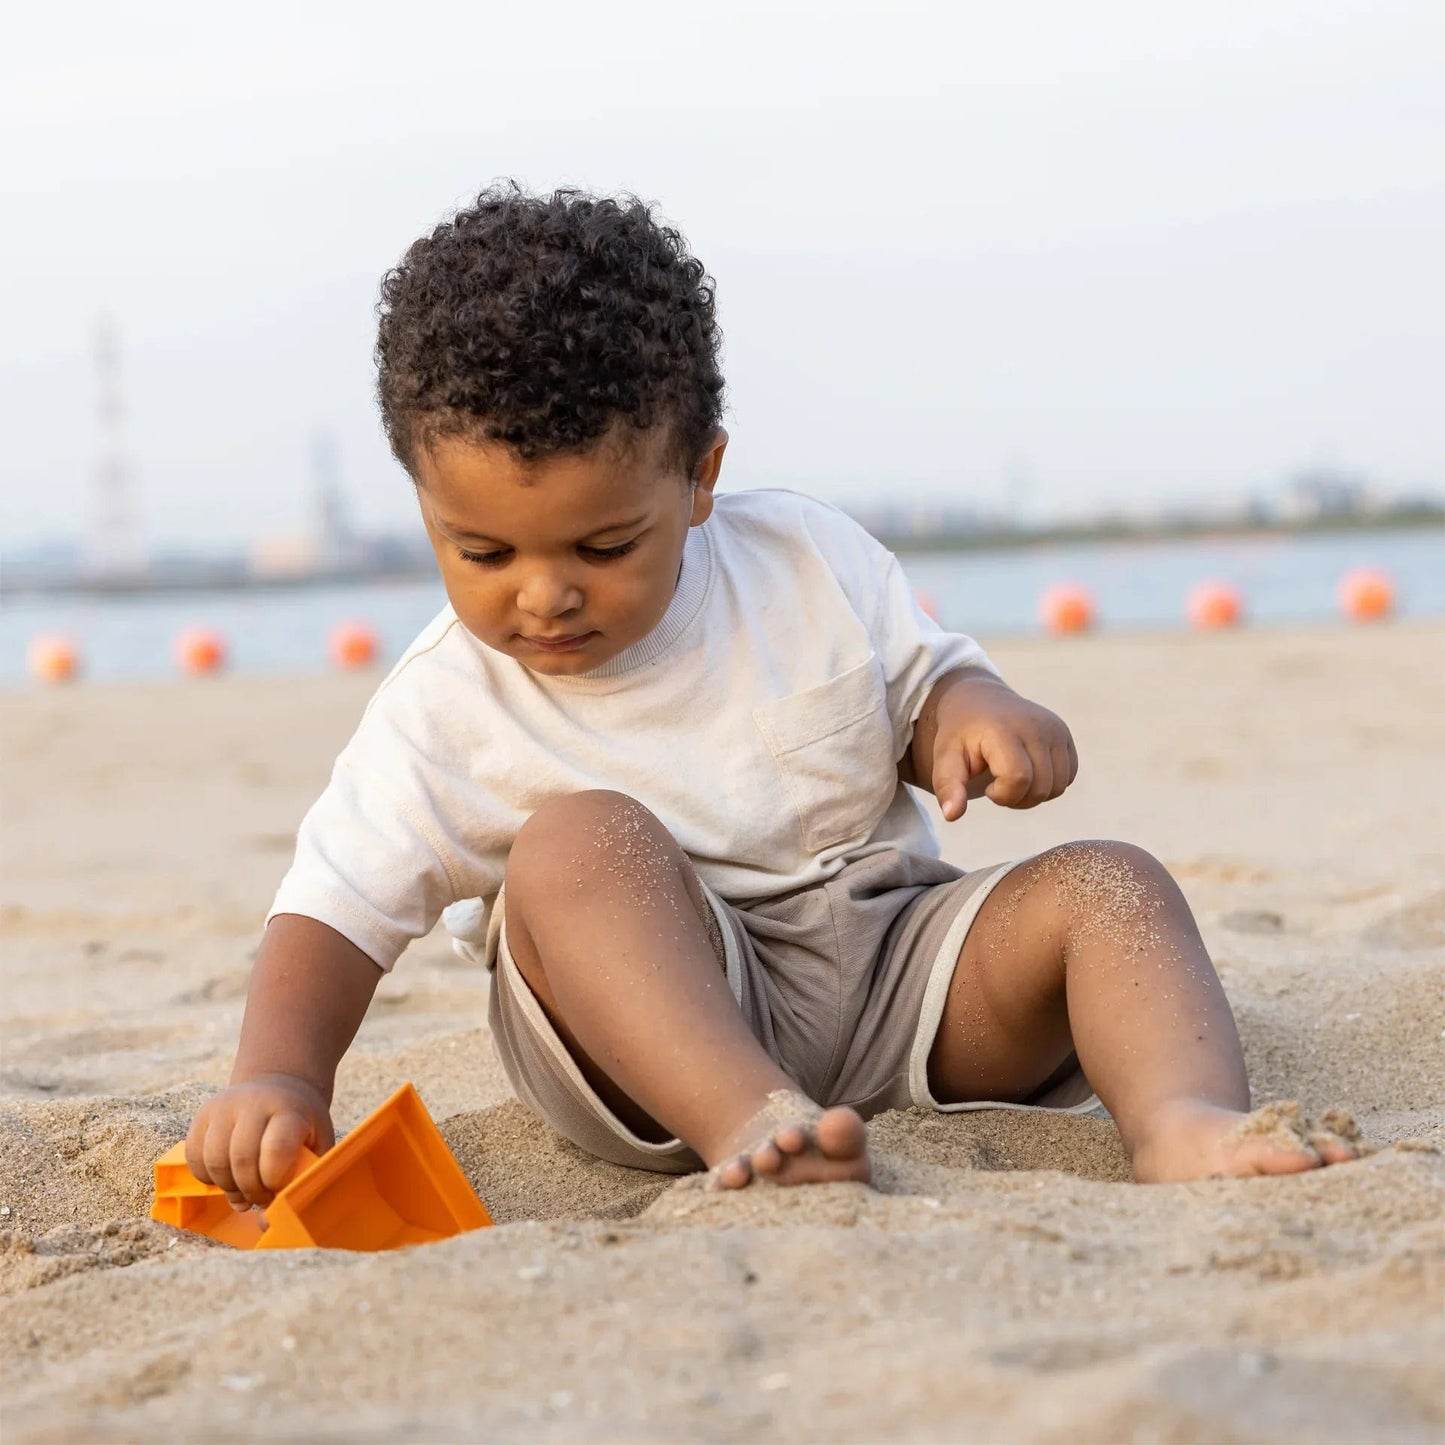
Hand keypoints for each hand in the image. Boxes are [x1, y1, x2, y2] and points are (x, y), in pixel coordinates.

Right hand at [185, 1074, 333, 1209]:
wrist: (279, 1088)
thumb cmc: (302, 1125)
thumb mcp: (318, 1144)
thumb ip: (301, 1181)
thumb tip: (264, 1224)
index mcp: (288, 1110)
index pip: (276, 1149)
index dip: (275, 1180)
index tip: (279, 1189)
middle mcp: (253, 1103)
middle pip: (241, 1159)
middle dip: (251, 1191)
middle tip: (261, 1198)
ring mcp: (224, 1107)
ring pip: (214, 1161)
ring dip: (228, 1187)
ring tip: (245, 1191)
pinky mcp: (202, 1115)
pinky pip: (194, 1157)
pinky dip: (207, 1177)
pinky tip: (227, 1177)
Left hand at [926, 674, 1077, 820]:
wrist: (979, 700)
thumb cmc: (961, 734)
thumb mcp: (945, 758)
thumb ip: (948, 787)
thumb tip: (951, 816)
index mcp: (1003, 730)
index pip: (1018, 779)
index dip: (1001, 794)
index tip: (987, 784)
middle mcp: (1035, 726)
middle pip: (1040, 788)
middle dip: (1016, 798)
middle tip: (997, 783)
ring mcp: (1054, 728)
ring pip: (1057, 787)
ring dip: (1033, 794)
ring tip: (1011, 777)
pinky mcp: (1064, 733)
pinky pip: (1068, 777)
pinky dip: (1049, 784)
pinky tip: (1028, 771)